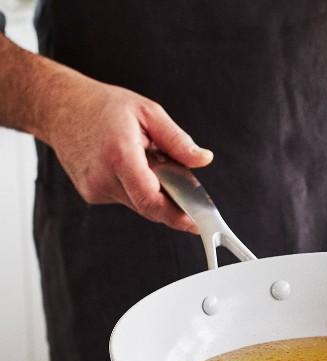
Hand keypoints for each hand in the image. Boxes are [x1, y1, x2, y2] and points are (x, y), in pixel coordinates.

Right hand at [45, 73, 211, 232]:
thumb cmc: (103, 107)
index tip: (196, 224)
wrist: (60, 108)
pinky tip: (131, 168)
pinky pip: (127, 199)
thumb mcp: (148, 112)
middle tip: (184, 187)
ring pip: (140, 204)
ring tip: (150, 163)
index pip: (150, 198)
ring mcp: (95, 189)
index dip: (176, 216)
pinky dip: (138, 189)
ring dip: (154, 192)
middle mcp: (104, 177)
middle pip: (150, 206)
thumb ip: (178, 140)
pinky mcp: (92, 195)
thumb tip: (203, 160)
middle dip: (172, 202)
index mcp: (120, 154)